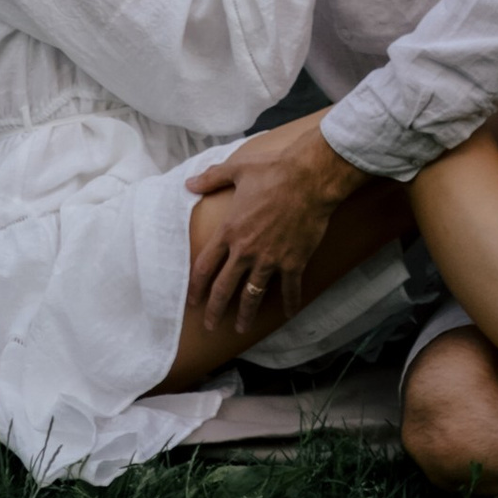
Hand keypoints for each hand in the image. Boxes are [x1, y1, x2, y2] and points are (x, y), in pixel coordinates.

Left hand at [186, 118, 362, 328]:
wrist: (309, 177)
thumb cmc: (273, 171)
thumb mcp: (237, 169)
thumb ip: (211, 178)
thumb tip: (188, 183)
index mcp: (230, 230)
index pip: (205, 266)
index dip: (196, 287)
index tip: (192, 301)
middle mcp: (246, 250)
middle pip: (224, 288)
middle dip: (214, 310)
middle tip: (209, 326)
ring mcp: (270, 259)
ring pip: (253, 295)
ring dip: (246, 314)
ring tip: (241, 328)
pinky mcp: (293, 262)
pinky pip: (289, 289)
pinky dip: (289, 303)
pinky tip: (288, 314)